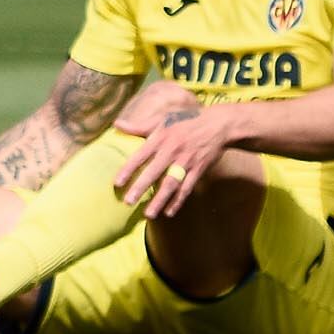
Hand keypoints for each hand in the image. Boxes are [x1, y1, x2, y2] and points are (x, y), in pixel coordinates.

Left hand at [110, 79, 230, 217]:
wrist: (217, 125)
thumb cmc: (185, 120)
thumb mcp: (161, 119)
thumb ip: (138, 126)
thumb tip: (116, 125)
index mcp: (160, 138)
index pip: (140, 156)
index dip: (128, 170)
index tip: (117, 183)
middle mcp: (172, 151)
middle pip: (154, 172)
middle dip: (141, 188)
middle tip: (128, 202)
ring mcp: (186, 162)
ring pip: (171, 184)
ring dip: (160, 200)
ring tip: (149, 214)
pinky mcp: (198, 170)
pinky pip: (187, 188)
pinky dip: (178, 201)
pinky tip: (169, 212)